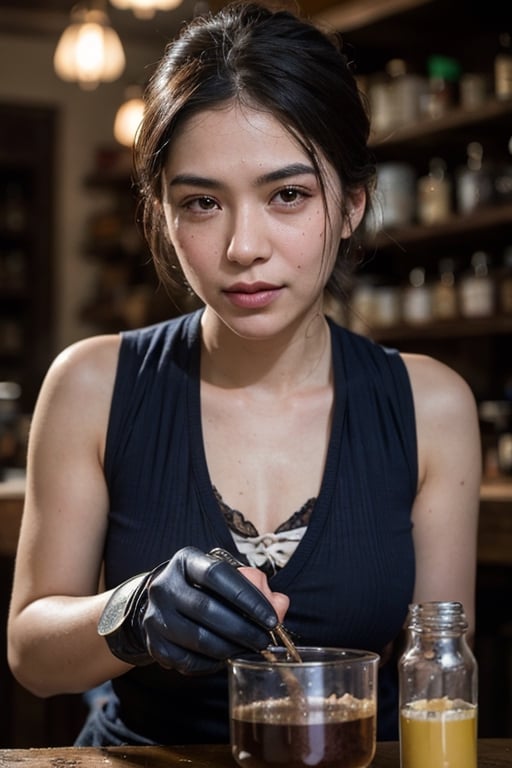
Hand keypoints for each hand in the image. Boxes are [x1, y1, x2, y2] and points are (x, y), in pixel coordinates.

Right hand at [139, 546, 285, 673]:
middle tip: (265, 641)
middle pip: (206, 609)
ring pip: (198, 639)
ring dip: (230, 648)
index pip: (218, 575)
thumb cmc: (200, 589)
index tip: (271, 618)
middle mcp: (165, 585)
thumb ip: (253, 587)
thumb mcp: (221, 577)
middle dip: (243, 628)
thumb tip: (280, 604)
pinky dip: (212, 663)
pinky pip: (188, 661)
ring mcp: (156, 616)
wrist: (157, 604)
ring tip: (249, 649)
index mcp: (185, 561)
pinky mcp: (154, 644)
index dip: (248, 598)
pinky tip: (226, 656)